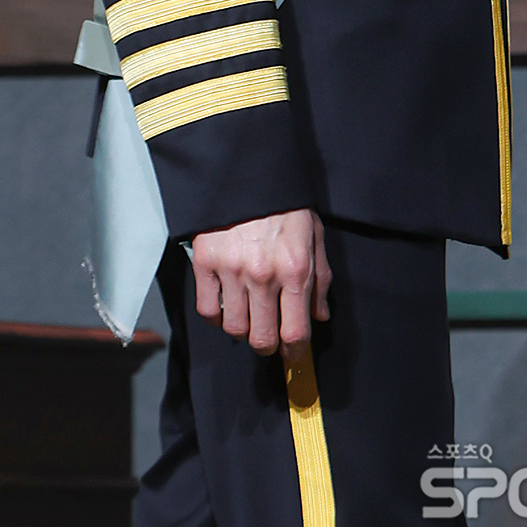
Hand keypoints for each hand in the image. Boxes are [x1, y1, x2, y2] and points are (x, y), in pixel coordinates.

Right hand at [191, 208, 330, 353]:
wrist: (250, 172)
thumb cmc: (286, 204)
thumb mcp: (314, 235)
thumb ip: (320, 278)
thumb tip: (320, 316)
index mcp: (295, 268)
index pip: (295, 331)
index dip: (294, 352)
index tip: (292, 354)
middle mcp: (264, 275)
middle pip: (263, 339)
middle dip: (268, 346)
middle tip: (269, 338)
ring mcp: (232, 270)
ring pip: (234, 329)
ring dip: (243, 332)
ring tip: (249, 318)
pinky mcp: (206, 263)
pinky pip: (208, 310)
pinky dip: (217, 316)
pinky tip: (227, 306)